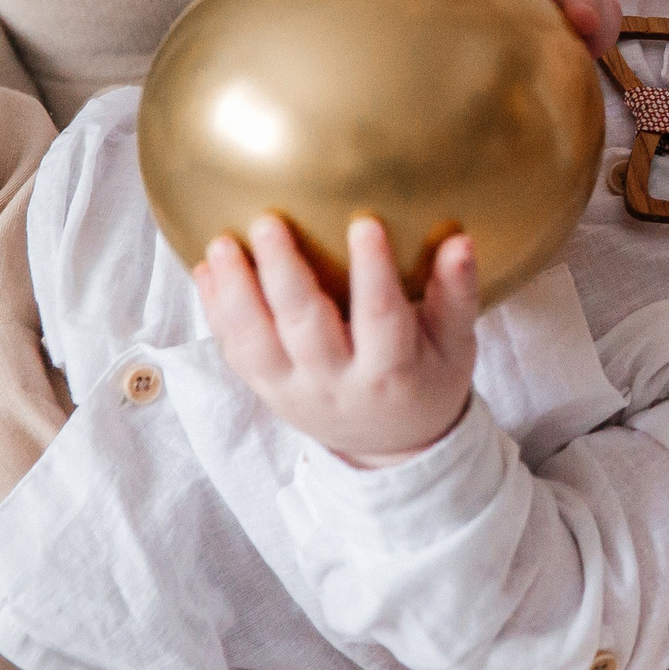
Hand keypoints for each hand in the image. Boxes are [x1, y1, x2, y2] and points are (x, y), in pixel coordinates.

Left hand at [195, 214, 478, 467]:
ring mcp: (294, 391)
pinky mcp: (266, 391)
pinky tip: (208, 268)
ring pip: (256, 344)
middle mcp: (336, 384)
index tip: (366, 223)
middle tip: (268, 221)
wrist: (391, 448)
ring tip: (221, 243)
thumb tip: (460, 241)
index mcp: (391, 372)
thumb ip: (458, 294)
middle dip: (284, 274)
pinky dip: (217, 311)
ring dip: (235, 293)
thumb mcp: (456, 346)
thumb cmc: (427, 381)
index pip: (381, 318)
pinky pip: (235, 353)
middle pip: (305, 329)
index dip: (373, 272)